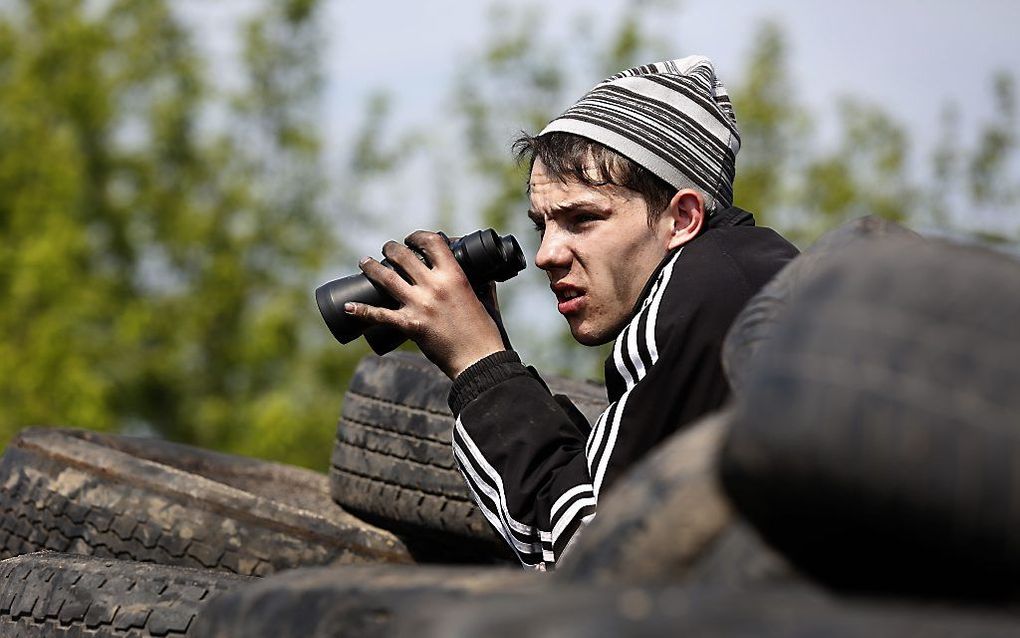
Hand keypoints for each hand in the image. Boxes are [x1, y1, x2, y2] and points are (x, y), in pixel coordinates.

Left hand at [344, 230, 506, 378]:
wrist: (480, 362)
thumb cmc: (487, 332)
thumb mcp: (486, 300)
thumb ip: (483, 284)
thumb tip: (483, 275)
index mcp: (455, 276)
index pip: (432, 243)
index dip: (418, 236)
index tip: (412, 239)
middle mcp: (434, 287)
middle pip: (403, 256)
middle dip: (391, 248)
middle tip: (387, 250)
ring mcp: (420, 306)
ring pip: (386, 278)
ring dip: (371, 267)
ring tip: (363, 262)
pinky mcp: (410, 326)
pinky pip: (379, 316)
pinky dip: (361, 311)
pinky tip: (348, 307)